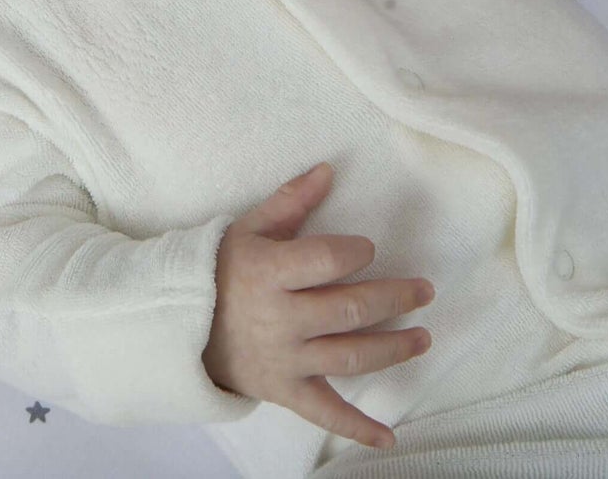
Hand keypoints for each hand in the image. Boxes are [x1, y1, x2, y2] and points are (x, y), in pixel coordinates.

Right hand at [203, 162, 433, 449]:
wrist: (183, 325)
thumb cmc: (224, 269)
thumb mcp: (249, 228)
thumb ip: (291, 201)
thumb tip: (328, 169)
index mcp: (268, 272)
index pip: (324, 260)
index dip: (353, 252)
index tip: (368, 249)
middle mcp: (279, 318)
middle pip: (348, 310)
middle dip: (393, 298)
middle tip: (423, 290)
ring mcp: (284, 359)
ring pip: (349, 358)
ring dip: (392, 349)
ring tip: (423, 337)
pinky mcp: (285, 391)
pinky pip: (324, 412)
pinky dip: (357, 428)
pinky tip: (388, 437)